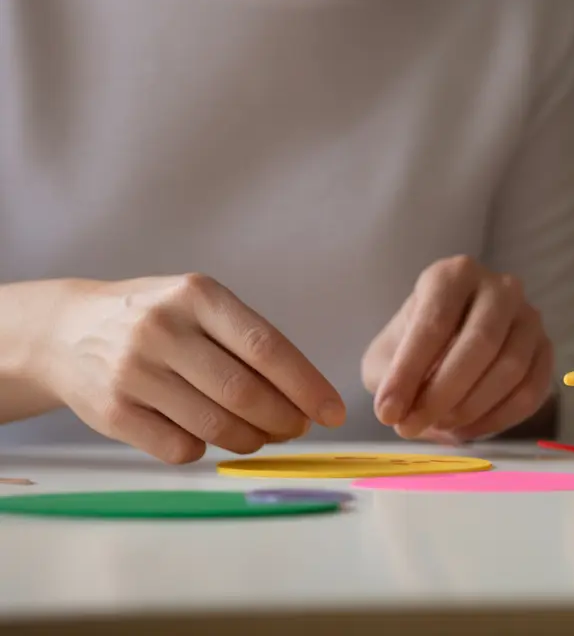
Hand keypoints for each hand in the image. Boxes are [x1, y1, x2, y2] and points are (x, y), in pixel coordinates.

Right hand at [25, 275, 344, 463]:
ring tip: (262, 435)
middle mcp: (163, 329)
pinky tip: (205, 436)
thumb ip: (250, 344)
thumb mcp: (200, 307)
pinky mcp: (112, 412)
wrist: (66, 331)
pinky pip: (180, 448)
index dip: (307, 386)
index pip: (267, 348)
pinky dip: (206, 450)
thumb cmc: (158, 320)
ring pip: (215, 426)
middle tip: (298, 429)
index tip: (334, 412)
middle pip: (244, 393)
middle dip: (284, 420)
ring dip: (252, 440)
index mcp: (197, 295)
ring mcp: (133, 372)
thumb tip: (308, 401)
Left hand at [364, 255, 553, 441]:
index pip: (435, 322)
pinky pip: (531, 390)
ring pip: (511, 368)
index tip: (386, 412)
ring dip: (470, 408)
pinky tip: (467, 430)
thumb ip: (389, 380)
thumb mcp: (387, 355)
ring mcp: (529, 318)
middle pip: (480, 342)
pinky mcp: (546, 350)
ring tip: (438, 425)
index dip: (409, 372)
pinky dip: (497, 419)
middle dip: (442, 393)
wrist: (448, 344)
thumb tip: (399, 414)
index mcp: (454, 275)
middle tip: (411, 426)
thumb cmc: (415, 346)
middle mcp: (499, 287)